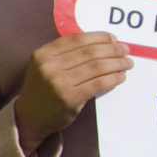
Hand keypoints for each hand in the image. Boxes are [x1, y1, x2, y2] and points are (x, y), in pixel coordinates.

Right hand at [13, 31, 130, 150]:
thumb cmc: (42, 90)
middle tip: (125, 51)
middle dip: (112, 49)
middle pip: (90, 52)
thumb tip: (101, 43)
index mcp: (43, 54)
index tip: (113, 39)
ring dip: (117, 63)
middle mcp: (49, 66)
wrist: (30, 118)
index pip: (77, 39)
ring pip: (97, 67)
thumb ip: (65, 54)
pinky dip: (113, 78)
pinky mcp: (70, 98)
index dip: (99, 37)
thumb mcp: (45, 66)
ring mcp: (59, 83)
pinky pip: (98, 84)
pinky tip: (120, 76)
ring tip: (127, 63)